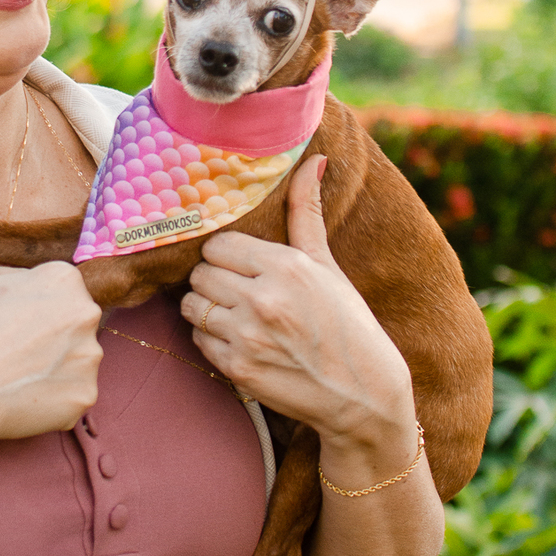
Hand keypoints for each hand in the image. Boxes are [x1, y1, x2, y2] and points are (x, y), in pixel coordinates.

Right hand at [0, 259, 101, 445]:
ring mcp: (89, 358)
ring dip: (52, 369)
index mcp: (62, 279)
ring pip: (75, 362)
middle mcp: (86, 314)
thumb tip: (28, 284)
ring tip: (14, 378)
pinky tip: (21, 399)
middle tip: (13, 354)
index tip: (13, 325)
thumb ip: (13, 274)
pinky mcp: (84, 396)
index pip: (60, 292)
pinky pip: (71, 396)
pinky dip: (51, 401)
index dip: (34, 309)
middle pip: (73, 326)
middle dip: (50, 338)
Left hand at [179, 156, 415, 471]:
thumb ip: (307, 213)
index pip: (218, 245)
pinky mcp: (237, 369)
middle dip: (214, 281)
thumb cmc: (348, 325)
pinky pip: (198, 340)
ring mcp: (247, 336)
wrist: (364, 396)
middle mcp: (263, 299)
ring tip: (234, 315)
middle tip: (238, 292)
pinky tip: (239, 341)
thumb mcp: (328, 266)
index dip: (226, 256)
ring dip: (207, 309)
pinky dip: (211, 340)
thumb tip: (313, 159)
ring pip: (191, 306)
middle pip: (201, 274)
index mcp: (286, 266)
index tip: (241, 266)